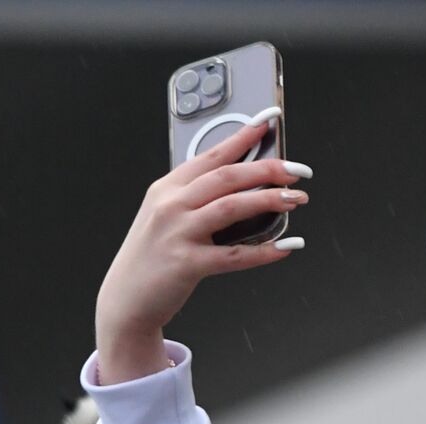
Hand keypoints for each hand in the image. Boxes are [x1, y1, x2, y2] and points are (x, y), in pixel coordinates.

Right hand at [95, 109, 309, 383]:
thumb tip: (246, 187)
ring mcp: (177, 233)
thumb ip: (198, 199)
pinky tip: (288, 247)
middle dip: (267, 169)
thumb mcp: (168, 217)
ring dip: (269, 201)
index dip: (242, 136)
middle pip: (226, 177)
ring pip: (231, 207)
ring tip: (297, 199)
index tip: (269, 121)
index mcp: (168, 187)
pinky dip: (265, 251)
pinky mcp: (186, 264)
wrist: (126, 298)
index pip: (211, 154)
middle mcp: (170, 204)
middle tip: (298, 171)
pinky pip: (235, 256)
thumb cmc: (154, 256)